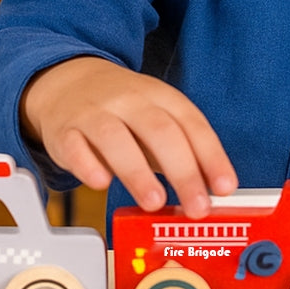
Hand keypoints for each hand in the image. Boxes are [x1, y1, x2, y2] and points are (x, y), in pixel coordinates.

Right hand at [21, 56, 237, 217]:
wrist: (67, 82)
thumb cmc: (121, 110)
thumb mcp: (155, 118)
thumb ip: (179, 152)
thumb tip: (208, 193)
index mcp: (160, 96)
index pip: (192, 124)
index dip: (212, 156)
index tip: (225, 187)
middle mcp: (130, 100)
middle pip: (160, 131)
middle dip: (183, 171)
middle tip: (196, 206)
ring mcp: (94, 113)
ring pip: (116, 138)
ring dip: (138, 172)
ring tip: (155, 202)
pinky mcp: (64, 130)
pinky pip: (74, 146)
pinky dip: (88, 164)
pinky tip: (102, 183)